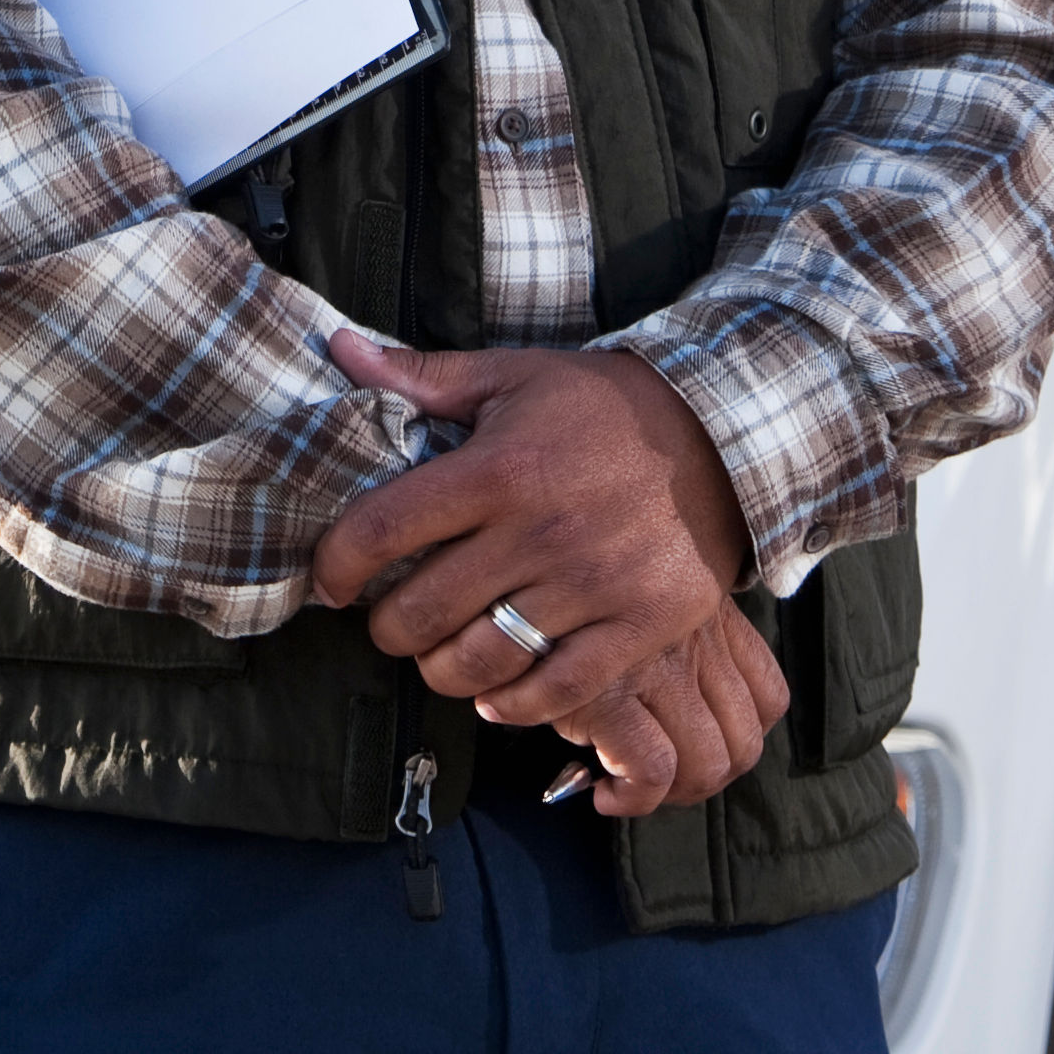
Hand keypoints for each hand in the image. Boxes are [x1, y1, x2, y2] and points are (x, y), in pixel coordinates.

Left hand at [309, 332, 755, 753]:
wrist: (723, 436)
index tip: (331, 581)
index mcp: (499, 468)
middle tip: (389, 623)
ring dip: (442, 671)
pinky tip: (498, 691)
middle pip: (423, 611)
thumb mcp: (515, 376)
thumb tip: (341, 350)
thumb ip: (425, 375)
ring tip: (439, 656)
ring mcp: (593, 584)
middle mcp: (540, 531)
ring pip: (482, 661)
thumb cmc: (602, 406)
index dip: (338, 564)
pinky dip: (515, 703)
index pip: (384, 527)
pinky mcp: (641, 624)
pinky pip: (557, 691)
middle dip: (388, 629)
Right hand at [556, 599, 791, 816]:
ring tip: (627, 788)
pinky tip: (603, 792)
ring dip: (671, 794)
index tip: (697, 744)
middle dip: (705, 779)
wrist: (498, 562)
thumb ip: (662, 630)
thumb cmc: (562, 582)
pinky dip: (633, 798)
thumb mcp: (634, 587)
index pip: (769, 695)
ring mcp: (657, 668)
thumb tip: (667, 706)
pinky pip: (651, 772)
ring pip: (706, 764)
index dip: (742, 737)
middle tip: (659, 780)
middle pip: (745, 742)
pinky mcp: (609, 695)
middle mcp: (695, 641)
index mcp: (708, 614)